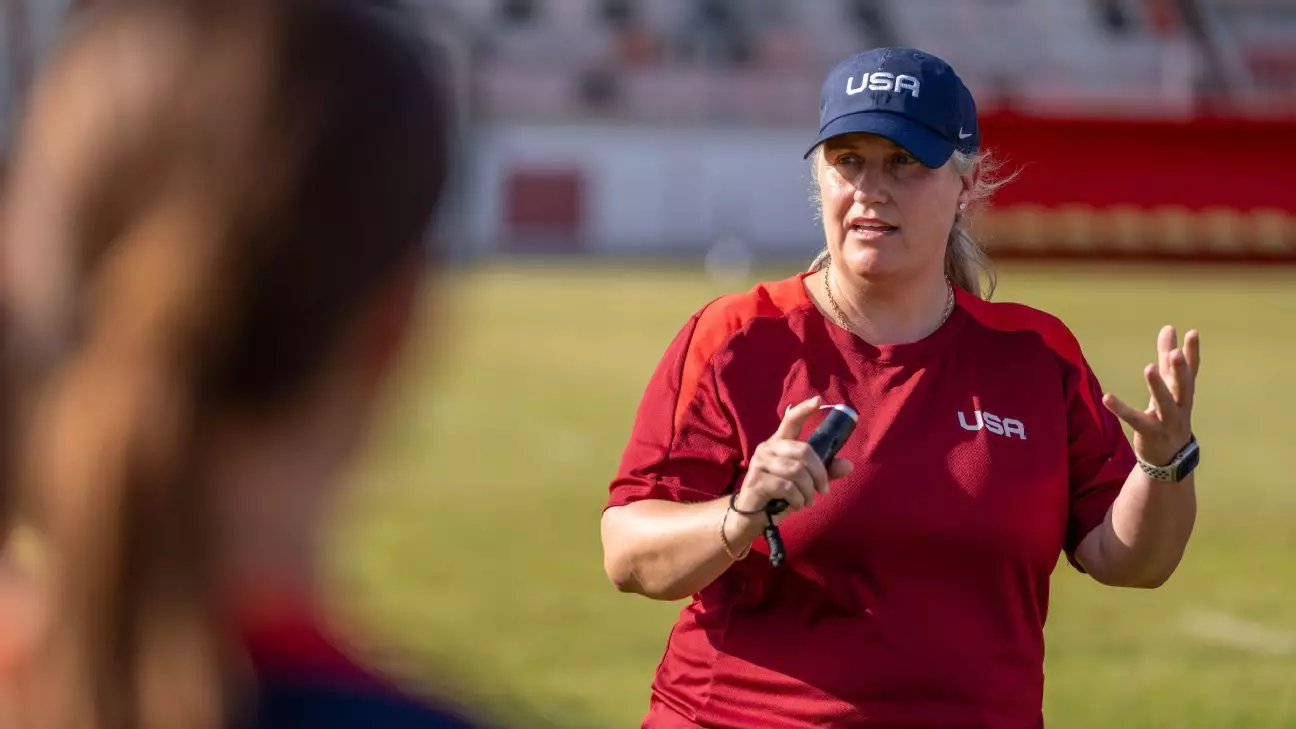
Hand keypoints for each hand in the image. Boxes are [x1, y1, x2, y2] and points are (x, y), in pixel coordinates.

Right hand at [732, 396, 853, 520]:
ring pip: (796, 471)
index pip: (791, 420)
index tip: (819, 400)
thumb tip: (849, 465)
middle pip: (803, 450)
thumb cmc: (780, 495)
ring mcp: (759, 463)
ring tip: (807, 501)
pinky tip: (796, 505)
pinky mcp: (756, 480)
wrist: (754, 516)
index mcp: (780, 443)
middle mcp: (768, 448)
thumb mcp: (805, 482)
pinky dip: (797, 499)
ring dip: (808, 490)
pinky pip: (786, 487)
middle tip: (823, 490)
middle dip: (819, 473)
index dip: (805, 409)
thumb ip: (825, 472)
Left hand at [1103, 326, 1199, 465]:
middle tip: (1176, 353)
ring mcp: (1167, 421)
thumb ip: (1166, 359)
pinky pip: (1136, 420)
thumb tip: (1169, 328)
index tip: (1193, 333)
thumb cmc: (1169, 414)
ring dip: (1157, 386)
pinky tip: (1108, 397)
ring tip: (1149, 368)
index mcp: (1183, 393)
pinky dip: (1122, 409)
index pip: (1190, 371)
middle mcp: (1180, 406)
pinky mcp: (1150, 433)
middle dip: (1181, 370)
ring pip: (1164, 403)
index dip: (1192, 353)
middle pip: (1183, 387)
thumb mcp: (1169, 387)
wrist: (1170, 457)